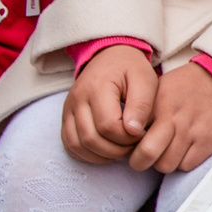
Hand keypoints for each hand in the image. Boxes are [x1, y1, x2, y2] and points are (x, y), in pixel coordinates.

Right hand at [64, 45, 157, 162]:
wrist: (110, 56)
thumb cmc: (131, 69)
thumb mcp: (145, 79)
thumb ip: (141, 105)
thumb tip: (133, 131)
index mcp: (97, 87)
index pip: (108, 126)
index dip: (127, 138)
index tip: (141, 133)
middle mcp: (77, 99)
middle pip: (91, 139)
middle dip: (116, 150)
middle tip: (133, 144)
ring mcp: (68, 110)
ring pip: (78, 145)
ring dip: (102, 155)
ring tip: (121, 148)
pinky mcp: (66, 118)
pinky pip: (70, 145)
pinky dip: (87, 154)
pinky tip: (106, 151)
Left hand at [133, 59, 211, 173]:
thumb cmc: (185, 87)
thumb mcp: (158, 88)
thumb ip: (141, 109)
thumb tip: (123, 132)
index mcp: (157, 103)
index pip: (130, 132)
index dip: (126, 142)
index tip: (129, 143)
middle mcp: (173, 118)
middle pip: (146, 154)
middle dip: (139, 161)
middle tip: (142, 158)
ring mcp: (191, 131)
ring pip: (166, 165)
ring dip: (163, 162)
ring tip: (166, 151)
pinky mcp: (207, 142)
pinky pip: (186, 166)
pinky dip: (182, 162)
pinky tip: (183, 150)